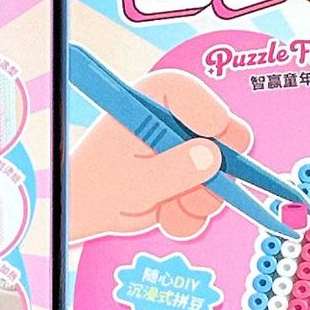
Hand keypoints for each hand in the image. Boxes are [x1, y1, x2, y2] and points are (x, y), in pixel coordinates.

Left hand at [68, 68, 253, 242]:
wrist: (88, 209)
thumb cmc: (100, 184)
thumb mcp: (136, 181)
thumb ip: (174, 169)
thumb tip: (213, 157)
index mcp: (150, 102)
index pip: (184, 90)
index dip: (205, 107)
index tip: (214, 129)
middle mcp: (174, 121)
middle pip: (221, 128)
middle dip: (220, 163)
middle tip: (215, 184)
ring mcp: (186, 150)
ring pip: (220, 171)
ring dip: (201, 198)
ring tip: (170, 210)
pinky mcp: (191, 177)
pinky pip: (210, 197)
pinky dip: (191, 214)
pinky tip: (167, 218)